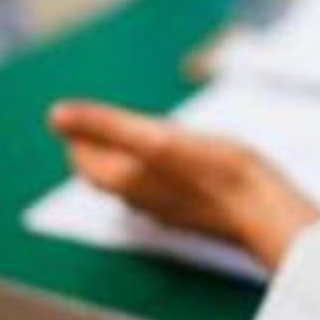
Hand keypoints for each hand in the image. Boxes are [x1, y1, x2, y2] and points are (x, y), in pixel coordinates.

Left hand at [49, 102, 319, 271]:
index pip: (81, 157)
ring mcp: (166, 207)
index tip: (89, 110)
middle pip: (105, 170)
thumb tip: (55, 114)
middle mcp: (138, 199)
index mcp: (123, 181)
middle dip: (102, 143)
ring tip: (143, 130)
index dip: (82, 130)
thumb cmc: (215, 172)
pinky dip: (158, 166)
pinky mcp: (192, 209)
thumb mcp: (158, 138)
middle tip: (110, 118)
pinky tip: (179, 156)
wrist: (264, 210)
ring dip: (131, 154)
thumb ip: (107, 125)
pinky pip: (162, 185)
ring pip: (134, 179)